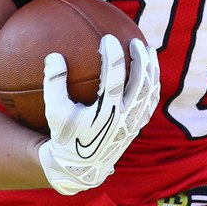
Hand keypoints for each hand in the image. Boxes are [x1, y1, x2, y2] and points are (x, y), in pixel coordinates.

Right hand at [38, 35, 159, 194]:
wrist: (81, 167)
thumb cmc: (65, 135)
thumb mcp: (54, 112)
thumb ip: (53, 84)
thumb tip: (54, 55)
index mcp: (105, 113)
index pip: (113, 78)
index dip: (113, 55)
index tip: (108, 38)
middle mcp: (124, 118)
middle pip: (140, 83)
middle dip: (140, 59)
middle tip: (134, 41)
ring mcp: (134, 123)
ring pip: (151, 92)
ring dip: (152, 69)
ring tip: (148, 50)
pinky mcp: (137, 126)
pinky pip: (151, 102)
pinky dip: (153, 84)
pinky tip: (149, 71)